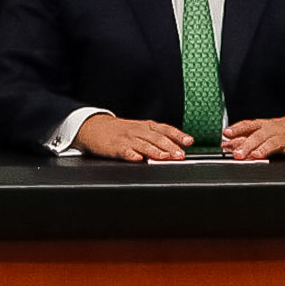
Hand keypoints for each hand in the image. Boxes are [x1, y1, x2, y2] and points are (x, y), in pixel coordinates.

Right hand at [73, 114, 190, 161]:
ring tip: (165, 157)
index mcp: (146, 126)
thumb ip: (157, 137)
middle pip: (157, 138)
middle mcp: (139, 131)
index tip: (189, 141)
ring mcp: (127, 139)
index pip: (166, 129)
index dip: (178, 135)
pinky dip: (132, 155)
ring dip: (156, 151)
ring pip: (144, 144)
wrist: (95, 127)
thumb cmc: (121, 131)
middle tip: (180, 154)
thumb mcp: (140, 129)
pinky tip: (139, 159)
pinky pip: (125, 151)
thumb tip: (177, 147)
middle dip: (171, 147)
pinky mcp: (115, 147)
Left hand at [222, 112, 284, 162]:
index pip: (249, 125)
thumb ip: (246, 137)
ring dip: (265, 148)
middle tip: (237, 154)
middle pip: (259, 135)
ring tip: (257, 155)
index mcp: (265, 125)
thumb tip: (226, 144)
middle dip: (247, 145)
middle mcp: (274, 129)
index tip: (226, 134)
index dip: (237, 129)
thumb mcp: (266, 131)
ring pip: (274, 142)